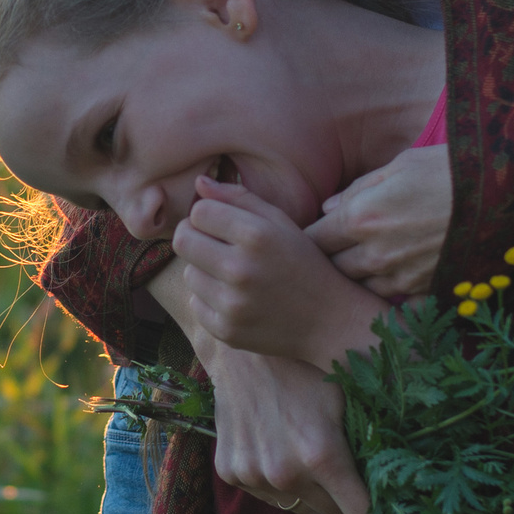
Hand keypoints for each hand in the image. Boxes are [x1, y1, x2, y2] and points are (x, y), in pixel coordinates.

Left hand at [174, 174, 387, 370]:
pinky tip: (237, 298)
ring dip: (204, 270)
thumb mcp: (282, 223)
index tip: (220, 223)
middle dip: (195, 237)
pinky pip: (195, 304)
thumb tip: (198, 182)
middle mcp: (241, 270)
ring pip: (188, 273)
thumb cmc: (305, 264)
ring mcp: (232, 304)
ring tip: (234, 274)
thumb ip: (239, 198)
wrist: (330, 321)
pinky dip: (210, 300)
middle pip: (183, 240)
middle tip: (214, 244)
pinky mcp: (226, 331)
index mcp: (256, 236)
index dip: (207, 214)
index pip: (198, 211)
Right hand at [196, 338, 370, 513]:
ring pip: (298, 504)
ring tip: (305, 451)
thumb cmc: (304, 366)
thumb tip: (409, 473)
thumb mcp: (349, 395)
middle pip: (331, 513)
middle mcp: (284, 473)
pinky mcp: (229, 471)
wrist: (241, 351)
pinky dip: (276, 480)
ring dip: (307, 489)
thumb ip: (375, 439)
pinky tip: (276, 445)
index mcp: (321, 455)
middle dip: (342, 497)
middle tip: (345, 469)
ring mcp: (252, 475)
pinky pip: (266, 493)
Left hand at [308, 143, 450, 299]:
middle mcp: (376, 254)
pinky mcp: (430, 291)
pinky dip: (393, 294)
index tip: (314, 235)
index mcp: (361, 217)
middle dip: (330, 261)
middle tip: (336, 251)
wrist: (507, 193)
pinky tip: (401, 280)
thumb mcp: (400, 165)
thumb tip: (329, 207)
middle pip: (332, 270)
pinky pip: (397, 302)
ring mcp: (403, 278)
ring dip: (361, 278)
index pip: (314, 240)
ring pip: (362, 289)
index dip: (311, 238)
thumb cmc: (451, 169)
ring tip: (371, 263)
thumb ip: (358, 190)